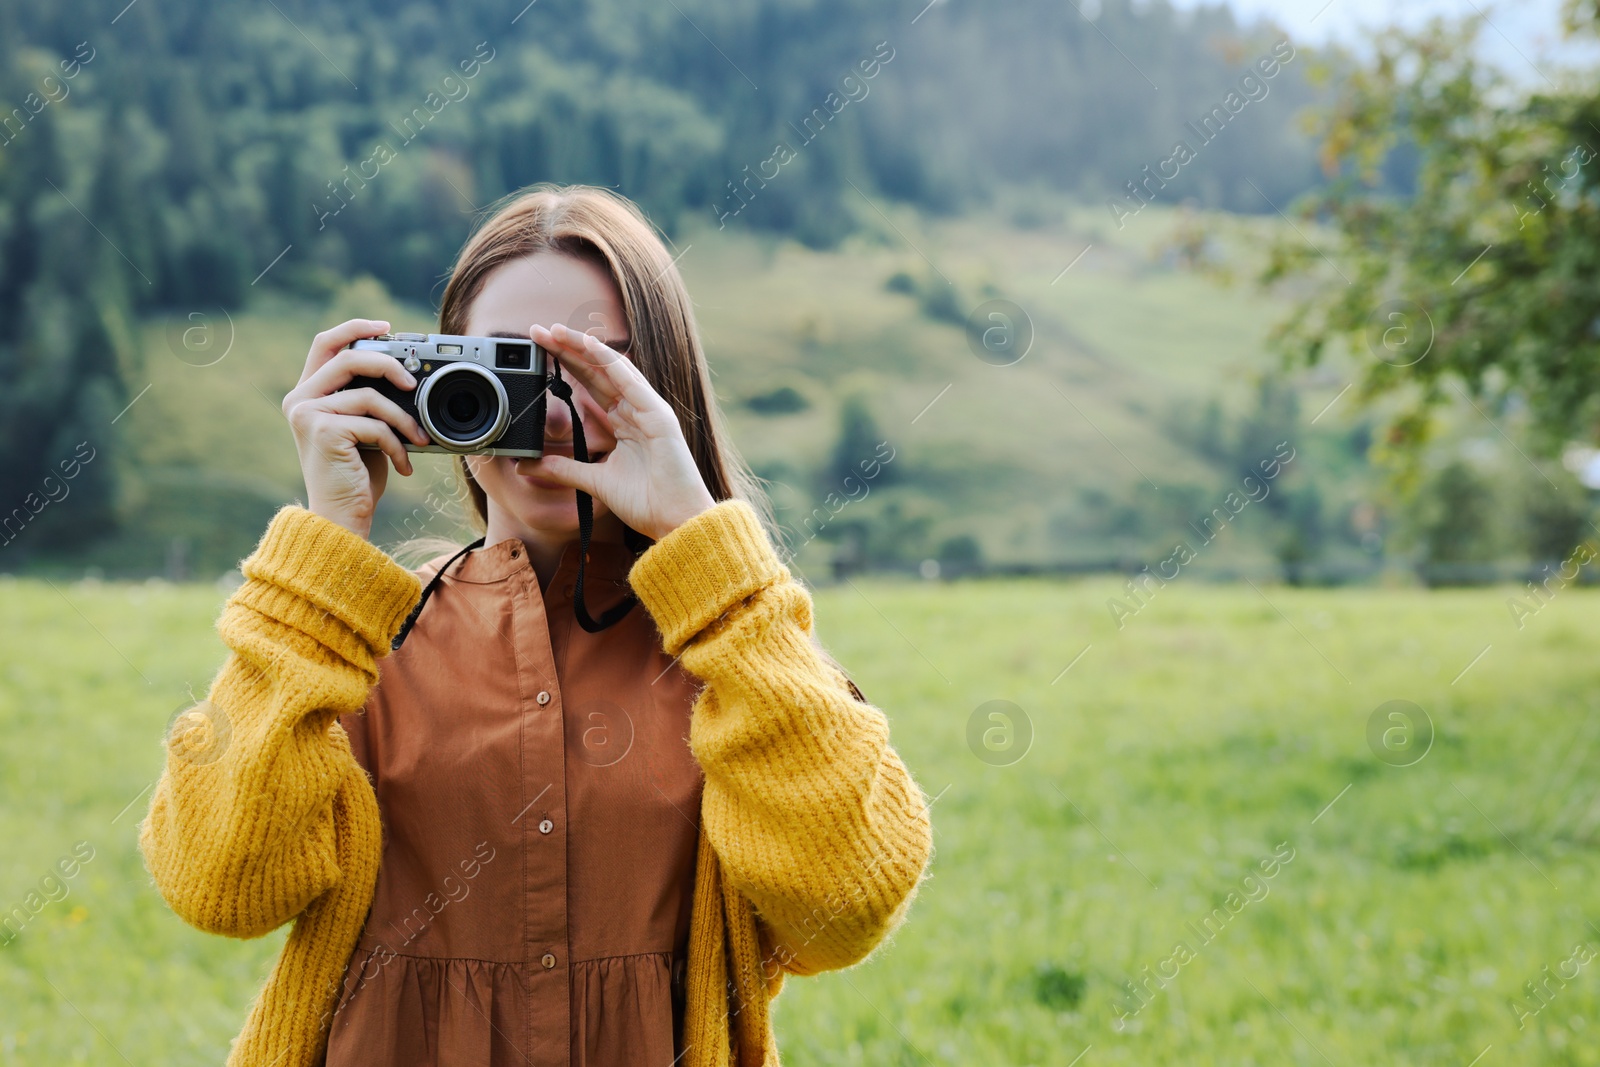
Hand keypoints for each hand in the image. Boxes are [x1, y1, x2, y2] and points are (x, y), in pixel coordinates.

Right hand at [280, 319, 430, 539]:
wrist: (341, 517)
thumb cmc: (356, 475)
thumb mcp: (363, 429)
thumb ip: (368, 399)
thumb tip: (405, 374)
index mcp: (308, 393)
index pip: (326, 343)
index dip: (355, 327)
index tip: (387, 328)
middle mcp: (301, 400)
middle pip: (350, 357)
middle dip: (389, 365)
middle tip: (414, 382)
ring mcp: (308, 415)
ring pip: (370, 395)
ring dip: (403, 419)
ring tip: (419, 439)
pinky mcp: (323, 432)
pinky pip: (375, 425)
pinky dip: (398, 445)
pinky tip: (403, 465)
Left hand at [525, 322, 714, 541]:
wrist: (676, 522)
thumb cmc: (647, 502)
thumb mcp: (594, 482)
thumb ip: (563, 469)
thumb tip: (527, 465)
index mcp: (624, 422)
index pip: (590, 385)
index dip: (566, 365)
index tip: (540, 350)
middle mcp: (636, 410)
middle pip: (597, 371)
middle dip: (568, 350)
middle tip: (538, 331)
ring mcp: (648, 410)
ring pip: (611, 369)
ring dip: (583, 348)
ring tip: (556, 331)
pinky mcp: (658, 416)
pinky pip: (630, 383)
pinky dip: (609, 363)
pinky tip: (589, 346)